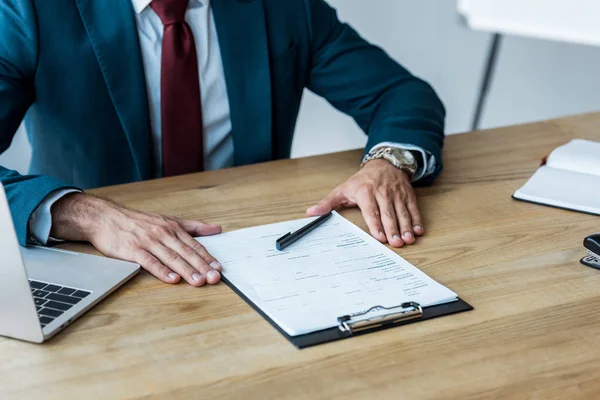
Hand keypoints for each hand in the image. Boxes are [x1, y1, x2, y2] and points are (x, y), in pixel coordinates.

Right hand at [50, 193, 222, 285]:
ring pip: (171, 258)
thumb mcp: (168, 219)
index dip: (207, 257)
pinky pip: (150, 262)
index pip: (194, 244)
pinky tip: (173, 279)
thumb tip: (216, 229)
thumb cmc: (138, 221)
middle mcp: (163, 233)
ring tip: (199, 281)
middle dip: (202, 266)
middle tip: (214, 278)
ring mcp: (148, 241)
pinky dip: (162, 271)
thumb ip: (193, 226)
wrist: (105, 218)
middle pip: (186, 252)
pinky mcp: (133, 250)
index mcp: (172, 227)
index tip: (218, 268)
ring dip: (186, 270)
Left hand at [307, 159, 423, 247]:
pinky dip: (417, 220)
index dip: (375, 223)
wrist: (384, 163)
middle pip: (388, 213)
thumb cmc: (362, 180)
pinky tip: (418, 231)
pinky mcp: (407, 195)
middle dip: (393, 229)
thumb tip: (311, 213)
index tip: (379, 237)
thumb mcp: (343, 189)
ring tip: (408, 240)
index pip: (371, 209)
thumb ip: (327, 203)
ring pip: (402, 212)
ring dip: (406, 226)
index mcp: (365, 191)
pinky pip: (413, 208)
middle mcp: (382, 192)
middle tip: (396, 243)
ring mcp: (397, 193)